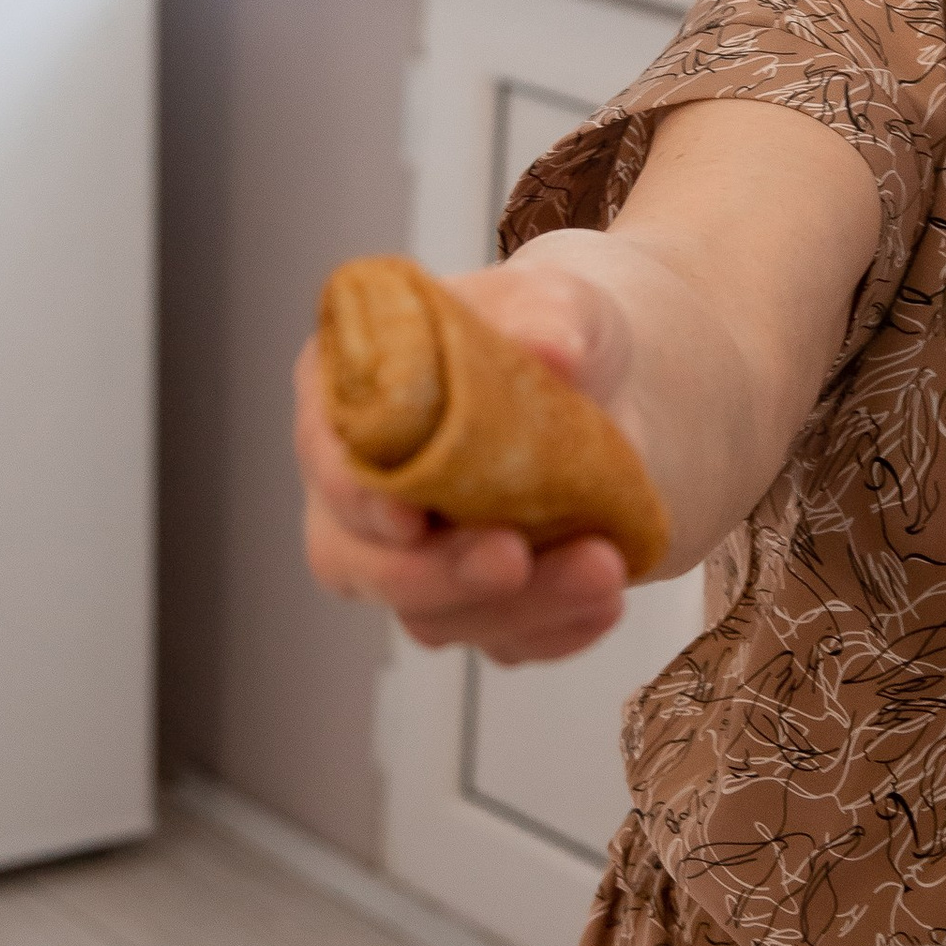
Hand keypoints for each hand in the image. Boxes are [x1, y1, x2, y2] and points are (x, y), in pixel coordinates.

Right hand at [296, 259, 634, 666]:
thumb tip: (554, 348)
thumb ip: (548, 316)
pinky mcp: (474, 606)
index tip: (405, 518)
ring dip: (517, 606)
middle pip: (356, 561)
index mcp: (355, 395)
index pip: (326, 452)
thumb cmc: (556, 333)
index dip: (353, 494)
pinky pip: (500, 642)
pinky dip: (554, 630)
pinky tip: (604, 599)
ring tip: (603, 568)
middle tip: (512, 559)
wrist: (618, 393)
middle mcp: (362, 488)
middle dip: (436, 573)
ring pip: (431, 617)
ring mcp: (411, 559)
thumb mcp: (561, 303)